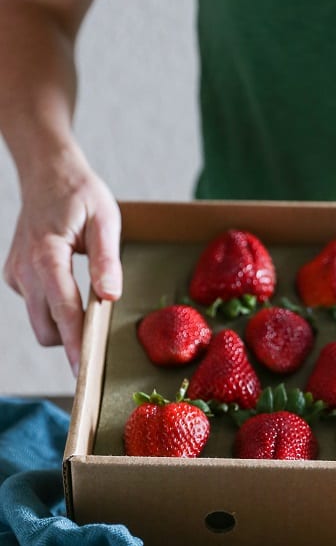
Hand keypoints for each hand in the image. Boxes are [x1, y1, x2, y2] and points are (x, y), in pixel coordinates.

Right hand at [3, 161, 121, 375]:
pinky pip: (36, 306)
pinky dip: (54, 306)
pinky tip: (69, 284)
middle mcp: (24, 270)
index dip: (76, 343)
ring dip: (63, 324)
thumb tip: (109, 296)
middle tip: (102, 340)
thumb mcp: (106, 220)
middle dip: (71, 340)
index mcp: (46, 255)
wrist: (46, 173)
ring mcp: (16, 274)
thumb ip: (106, 260)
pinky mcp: (15, 276)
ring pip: (40, 322)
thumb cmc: (80, 194)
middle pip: (47, 328)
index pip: (64, 310)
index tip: (85, 372)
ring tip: (89, 303)